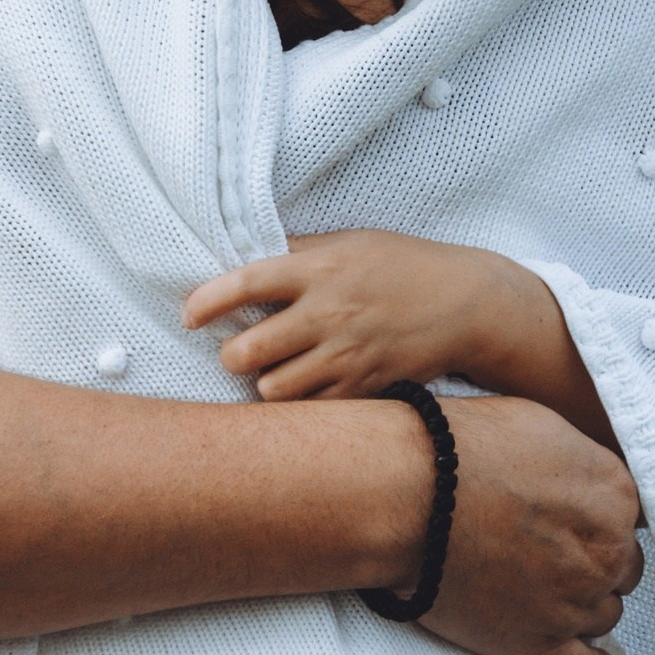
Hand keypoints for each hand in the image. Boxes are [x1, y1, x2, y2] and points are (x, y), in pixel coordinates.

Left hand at [184, 231, 525, 399]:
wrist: (466, 303)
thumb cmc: (401, 265)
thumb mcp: (349, 243)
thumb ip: (296, 253)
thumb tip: (240, 257)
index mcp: (320, 268)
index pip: (246, 284)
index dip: (206, 301)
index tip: (188, 315)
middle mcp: (330, 313)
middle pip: (250, 350)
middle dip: (231, 356)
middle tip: (236, 352)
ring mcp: (349, 355)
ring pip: (275, 390)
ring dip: (265, 384)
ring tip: (275, 372)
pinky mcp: (367, 387)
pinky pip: (314, 410)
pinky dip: (302, 405)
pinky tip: (307, 389)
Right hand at [412, 396, 643, 654]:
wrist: (406, 497)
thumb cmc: (460, 451)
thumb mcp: (541, 425)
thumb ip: (582, 462)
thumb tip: (588, 481)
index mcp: (614, 494)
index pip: (631, 520)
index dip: (599, 522)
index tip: (575, 525)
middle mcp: (606, 552)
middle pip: (622, 570)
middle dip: (593, 564)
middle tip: (553, 555)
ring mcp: (575, 603)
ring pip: (605, 616)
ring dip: (583, 607)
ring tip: (546, 594)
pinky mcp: (538, 644)